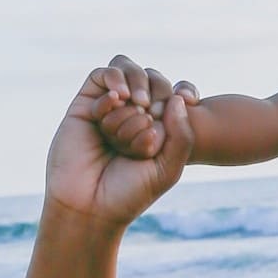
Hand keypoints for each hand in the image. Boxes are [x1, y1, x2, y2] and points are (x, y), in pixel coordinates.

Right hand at [48, 56, 198, 227]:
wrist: (90, 205)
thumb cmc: (131, 191)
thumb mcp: (169, 167)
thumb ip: (182, 134)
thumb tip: (177, 98)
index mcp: (160, 128)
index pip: (177, 94)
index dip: (186, 90)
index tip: (192, 100)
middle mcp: (135, 115)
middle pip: (154, 80)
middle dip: (159, 94)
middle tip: (152, 117)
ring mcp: (110, 110)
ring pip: (128, 73)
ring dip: (138, 86)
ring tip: (139, 105)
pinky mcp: (84, 107)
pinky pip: (100, 77)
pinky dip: (114, 82)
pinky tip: (117, 102)